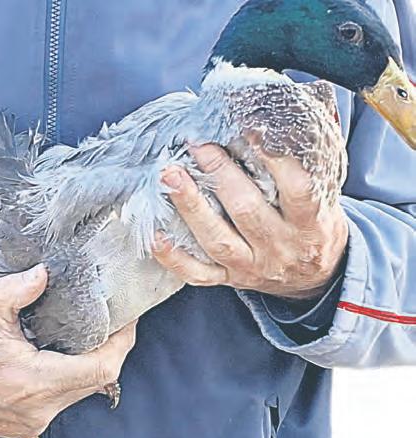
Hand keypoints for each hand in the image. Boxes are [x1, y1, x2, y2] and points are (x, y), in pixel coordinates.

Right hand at [0, 264, 135, 437]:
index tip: (128, 320)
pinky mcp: (26, 425)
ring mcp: (33, 420)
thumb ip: (17, 291)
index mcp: (34, 381)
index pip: (102, 368)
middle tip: (112, 322)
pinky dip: (71, 378)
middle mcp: (39, 408)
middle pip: (97, 380)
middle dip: (110, 350)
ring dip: (91, 364)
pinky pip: (63, 401)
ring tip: (92, 335)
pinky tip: (65, 357)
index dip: (122, 343)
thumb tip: (44, 273)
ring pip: (81, 391)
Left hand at [153, 143, 347, 298]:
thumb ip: (307, 164)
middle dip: (218, 174)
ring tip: (169, 176)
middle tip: (197, 145)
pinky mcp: (230, 279)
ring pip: (218, 240)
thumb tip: (283, 114)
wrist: (314, 278)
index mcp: (311, 222)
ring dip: (191, 206)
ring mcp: (253, 266)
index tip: (249, 126)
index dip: (275, 158)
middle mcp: (280, 247)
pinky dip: (174, 256)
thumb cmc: (315, 227)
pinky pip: (198, 273)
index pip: (297, 188)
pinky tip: (156, 233)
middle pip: (247, 211)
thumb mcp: (327, 195)